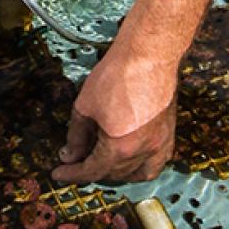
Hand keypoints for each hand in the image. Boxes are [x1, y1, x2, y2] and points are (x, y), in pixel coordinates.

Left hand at [51, 42, 177, 185]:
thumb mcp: (85, 106)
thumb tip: (70, 155)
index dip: (73, 174)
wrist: (148, 55)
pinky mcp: (169, 134)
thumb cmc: (117, 76)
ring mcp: (159, 144)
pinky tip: (132, 162)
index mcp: (120, 148)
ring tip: (102, 165)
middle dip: (92, 171)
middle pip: (113, 173)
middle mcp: (142, 152)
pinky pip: (157, 163)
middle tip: (75, 160)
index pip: (92, 171)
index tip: (58, 173)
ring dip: (117, 174)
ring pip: (136, 173)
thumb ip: (76, 136)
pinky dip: (143, 168)